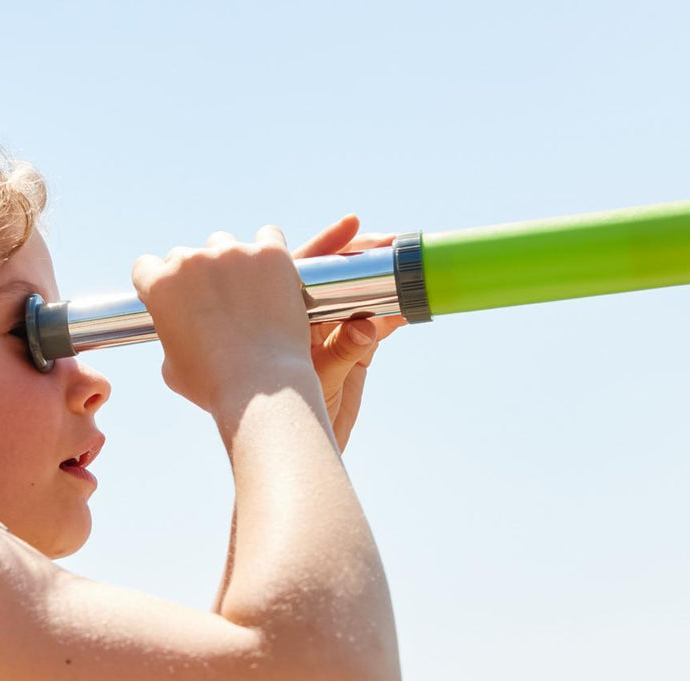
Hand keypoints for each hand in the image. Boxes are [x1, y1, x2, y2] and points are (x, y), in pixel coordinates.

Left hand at [292, 214, 408, 451]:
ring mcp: (331, 331)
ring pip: (360, 295)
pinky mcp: (356, 350)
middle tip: (391, 242)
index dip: (328, 245)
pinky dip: (395, 314)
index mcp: (279, 312)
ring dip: (384, 281)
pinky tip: (410, 306)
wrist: (295, 446)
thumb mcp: (313, 380)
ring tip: (409, 266)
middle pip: (336, 275)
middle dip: (363, 256)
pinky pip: (378, 323)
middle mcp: (304, 316)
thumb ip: (339, 354)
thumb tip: (366, 329)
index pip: (303, 268)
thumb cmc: (282, 414)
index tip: (353, 224)